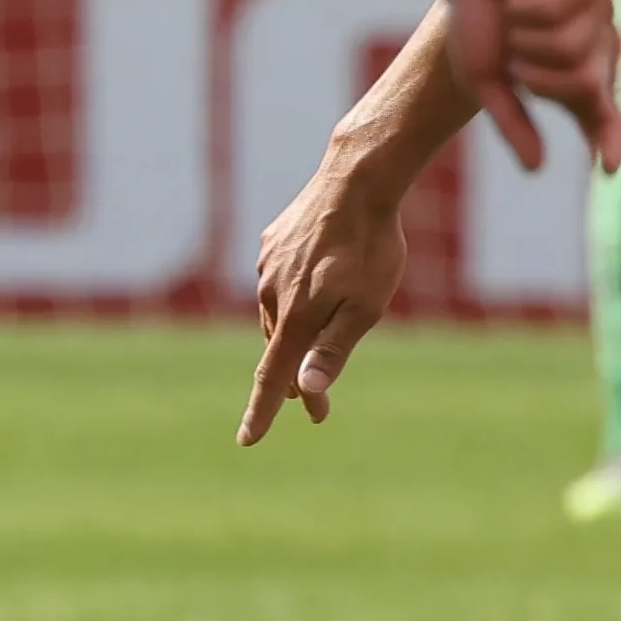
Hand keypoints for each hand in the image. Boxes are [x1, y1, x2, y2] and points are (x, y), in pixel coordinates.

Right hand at [240, 169, 409, 442]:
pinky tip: (314, 288)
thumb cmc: (372, 246)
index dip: (260, 412)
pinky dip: (293, 299)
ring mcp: (268, 267)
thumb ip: (333, 348)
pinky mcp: (272, 244)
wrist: (358, 179)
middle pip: (279, 350)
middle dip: (296, 379)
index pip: (271, 377)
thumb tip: (306, 388)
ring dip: (296, 335)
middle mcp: (271, 294)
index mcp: (295, 315)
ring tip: (323, 337)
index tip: (248, 441)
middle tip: (317, 406)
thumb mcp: (365, 305)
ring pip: (278, 316)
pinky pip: (278, 284)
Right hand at [439, 0, 620, 175]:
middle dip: (539, 79)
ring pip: (571, 49)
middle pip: (585, 85)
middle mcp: (595, 44)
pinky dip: (524, 7)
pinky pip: (556, 10)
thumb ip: (513, 123)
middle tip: (515, 60)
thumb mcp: (488, 82)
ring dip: (526, 39)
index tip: (610, 168)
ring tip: (516, 19)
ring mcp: (596, 9)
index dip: (610, 138)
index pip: (603, 113)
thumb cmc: (480, 22)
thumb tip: (536, 169)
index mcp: (576, 74)